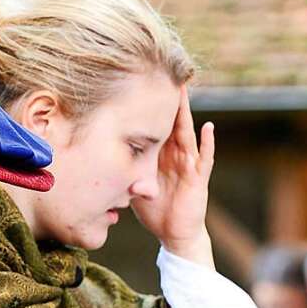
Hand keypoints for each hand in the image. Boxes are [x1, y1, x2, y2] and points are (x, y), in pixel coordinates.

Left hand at [130, 86, 215, 267]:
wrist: (175, 234)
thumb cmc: (155, 211)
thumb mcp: (133, 188)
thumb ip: (122, 174)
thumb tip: (98, 165)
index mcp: (160, 156)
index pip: (154, 126)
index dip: (148, 107)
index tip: (140, 85)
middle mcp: (175, 156)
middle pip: (171, 122)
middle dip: (167, 99)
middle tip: (163, 73)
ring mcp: (188, 165)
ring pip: (187, 133)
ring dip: (185, 113)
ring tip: (184, 91)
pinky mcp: (198, 179)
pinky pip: (204, 159)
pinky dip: (207, 144)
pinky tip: (208, 129)